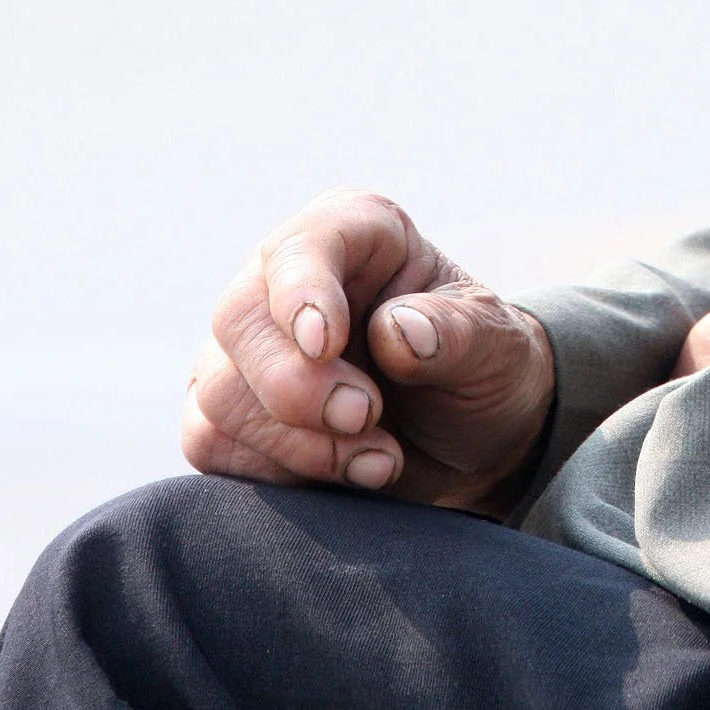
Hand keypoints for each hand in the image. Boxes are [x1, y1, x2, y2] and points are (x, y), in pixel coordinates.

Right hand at [183, 187, 554, 516]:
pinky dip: (276, 473)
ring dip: (298, 442)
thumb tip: (397, 330)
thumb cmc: (483, 370)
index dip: (303, 292)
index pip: (302, 245)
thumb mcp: (497, 346)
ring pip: (220, 391)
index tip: (325, 344)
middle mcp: (285, 280)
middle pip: (240, 320)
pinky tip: (342, 477)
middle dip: (296, 386)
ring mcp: (248, 350)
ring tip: (379, 458)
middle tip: (365, 416)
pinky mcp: (230, 416)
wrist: (472, 442)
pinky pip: (212, 444)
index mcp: (355, 232)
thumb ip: (456, 333)